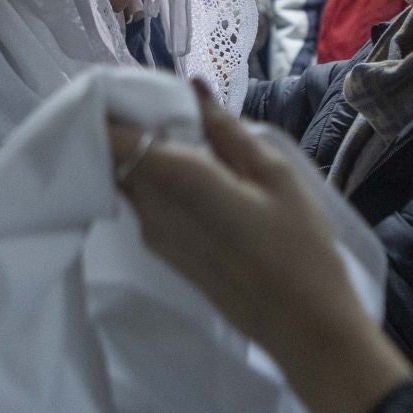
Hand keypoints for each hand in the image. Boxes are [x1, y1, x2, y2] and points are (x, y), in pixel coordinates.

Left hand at [111, 84, 412, 412]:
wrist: (303, 328)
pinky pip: (144, 203)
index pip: (111, 134)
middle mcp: (149, 208)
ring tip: (180, 130)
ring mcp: (153, 234)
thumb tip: (193, 87)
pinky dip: (153, 178)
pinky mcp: (164, 252)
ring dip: (141, 152)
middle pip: (114, 155)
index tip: (130, 84)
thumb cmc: (297, 245)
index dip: (109, 105)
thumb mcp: (273, 174)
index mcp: (173, 179)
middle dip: (125, 125)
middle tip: (160, 101)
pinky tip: (191, 169)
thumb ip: (225, 130)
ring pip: (127, 180)